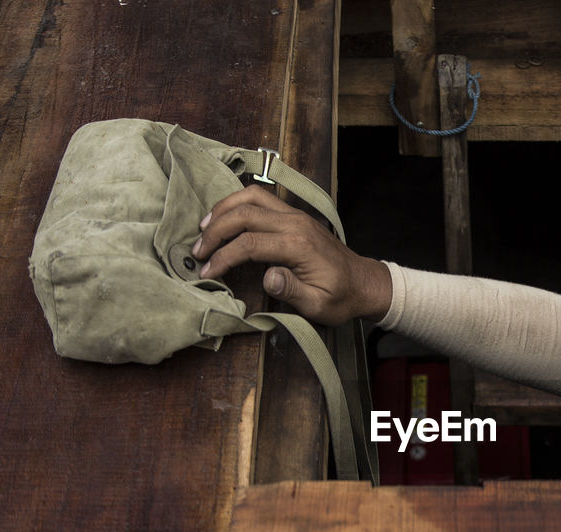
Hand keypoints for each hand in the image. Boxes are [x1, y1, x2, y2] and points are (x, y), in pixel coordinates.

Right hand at [191, 185, 390, 324]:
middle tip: (196, 252)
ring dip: (224, 210)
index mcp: (300, 246)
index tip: (207, 273)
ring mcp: (296, 215)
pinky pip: (261, 198)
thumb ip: (292, 291)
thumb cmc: (341, 298)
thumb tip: (266, 277)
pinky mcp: (294, 214)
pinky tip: (223, 217)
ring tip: (203, 229)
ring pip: (252, 197)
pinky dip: (237, 203)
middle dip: (215, 231)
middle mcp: (296, 223)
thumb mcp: (319, 305)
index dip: (224, 257)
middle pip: (245, 214)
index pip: (250, 244)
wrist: (363, 283)